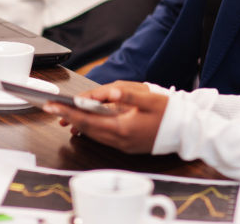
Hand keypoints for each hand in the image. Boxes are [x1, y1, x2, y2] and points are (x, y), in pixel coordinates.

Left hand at [46, 81, 167, 153]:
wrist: (188, 131)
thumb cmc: (170, 112)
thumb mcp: (148, 97)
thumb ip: (123, 94)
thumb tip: (102, 93)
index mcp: (123, 128)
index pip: (88, 120)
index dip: (68, 112)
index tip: (52, 105)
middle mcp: (120, 140)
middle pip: (87, 129)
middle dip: (68, 117)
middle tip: (50, 108)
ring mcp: (124, 145)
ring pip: (94, 135)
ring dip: (79, 125)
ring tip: (64, 115)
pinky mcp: (128, 146)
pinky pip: (104, 137)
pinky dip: (92, 129)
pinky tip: (85, 124)